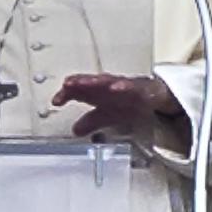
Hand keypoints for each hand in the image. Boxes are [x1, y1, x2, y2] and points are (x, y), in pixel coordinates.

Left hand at [52, 73, 184, 139]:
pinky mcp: (140, 87)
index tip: (56, 101)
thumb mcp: (107, 115)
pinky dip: (124, 86)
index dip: (66, 94)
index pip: (78, 91)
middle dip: (78, 82)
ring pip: (108, 81)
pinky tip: (117, 87)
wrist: (154, 96)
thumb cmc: (129, 101)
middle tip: (67, 84)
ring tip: (86, 83)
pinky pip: (131, 86)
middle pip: (90, 83)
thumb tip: (75, 130)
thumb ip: (90, 121)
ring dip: (96, 81)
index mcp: (98, 92)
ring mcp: (124, 85)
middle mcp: (109, 86)